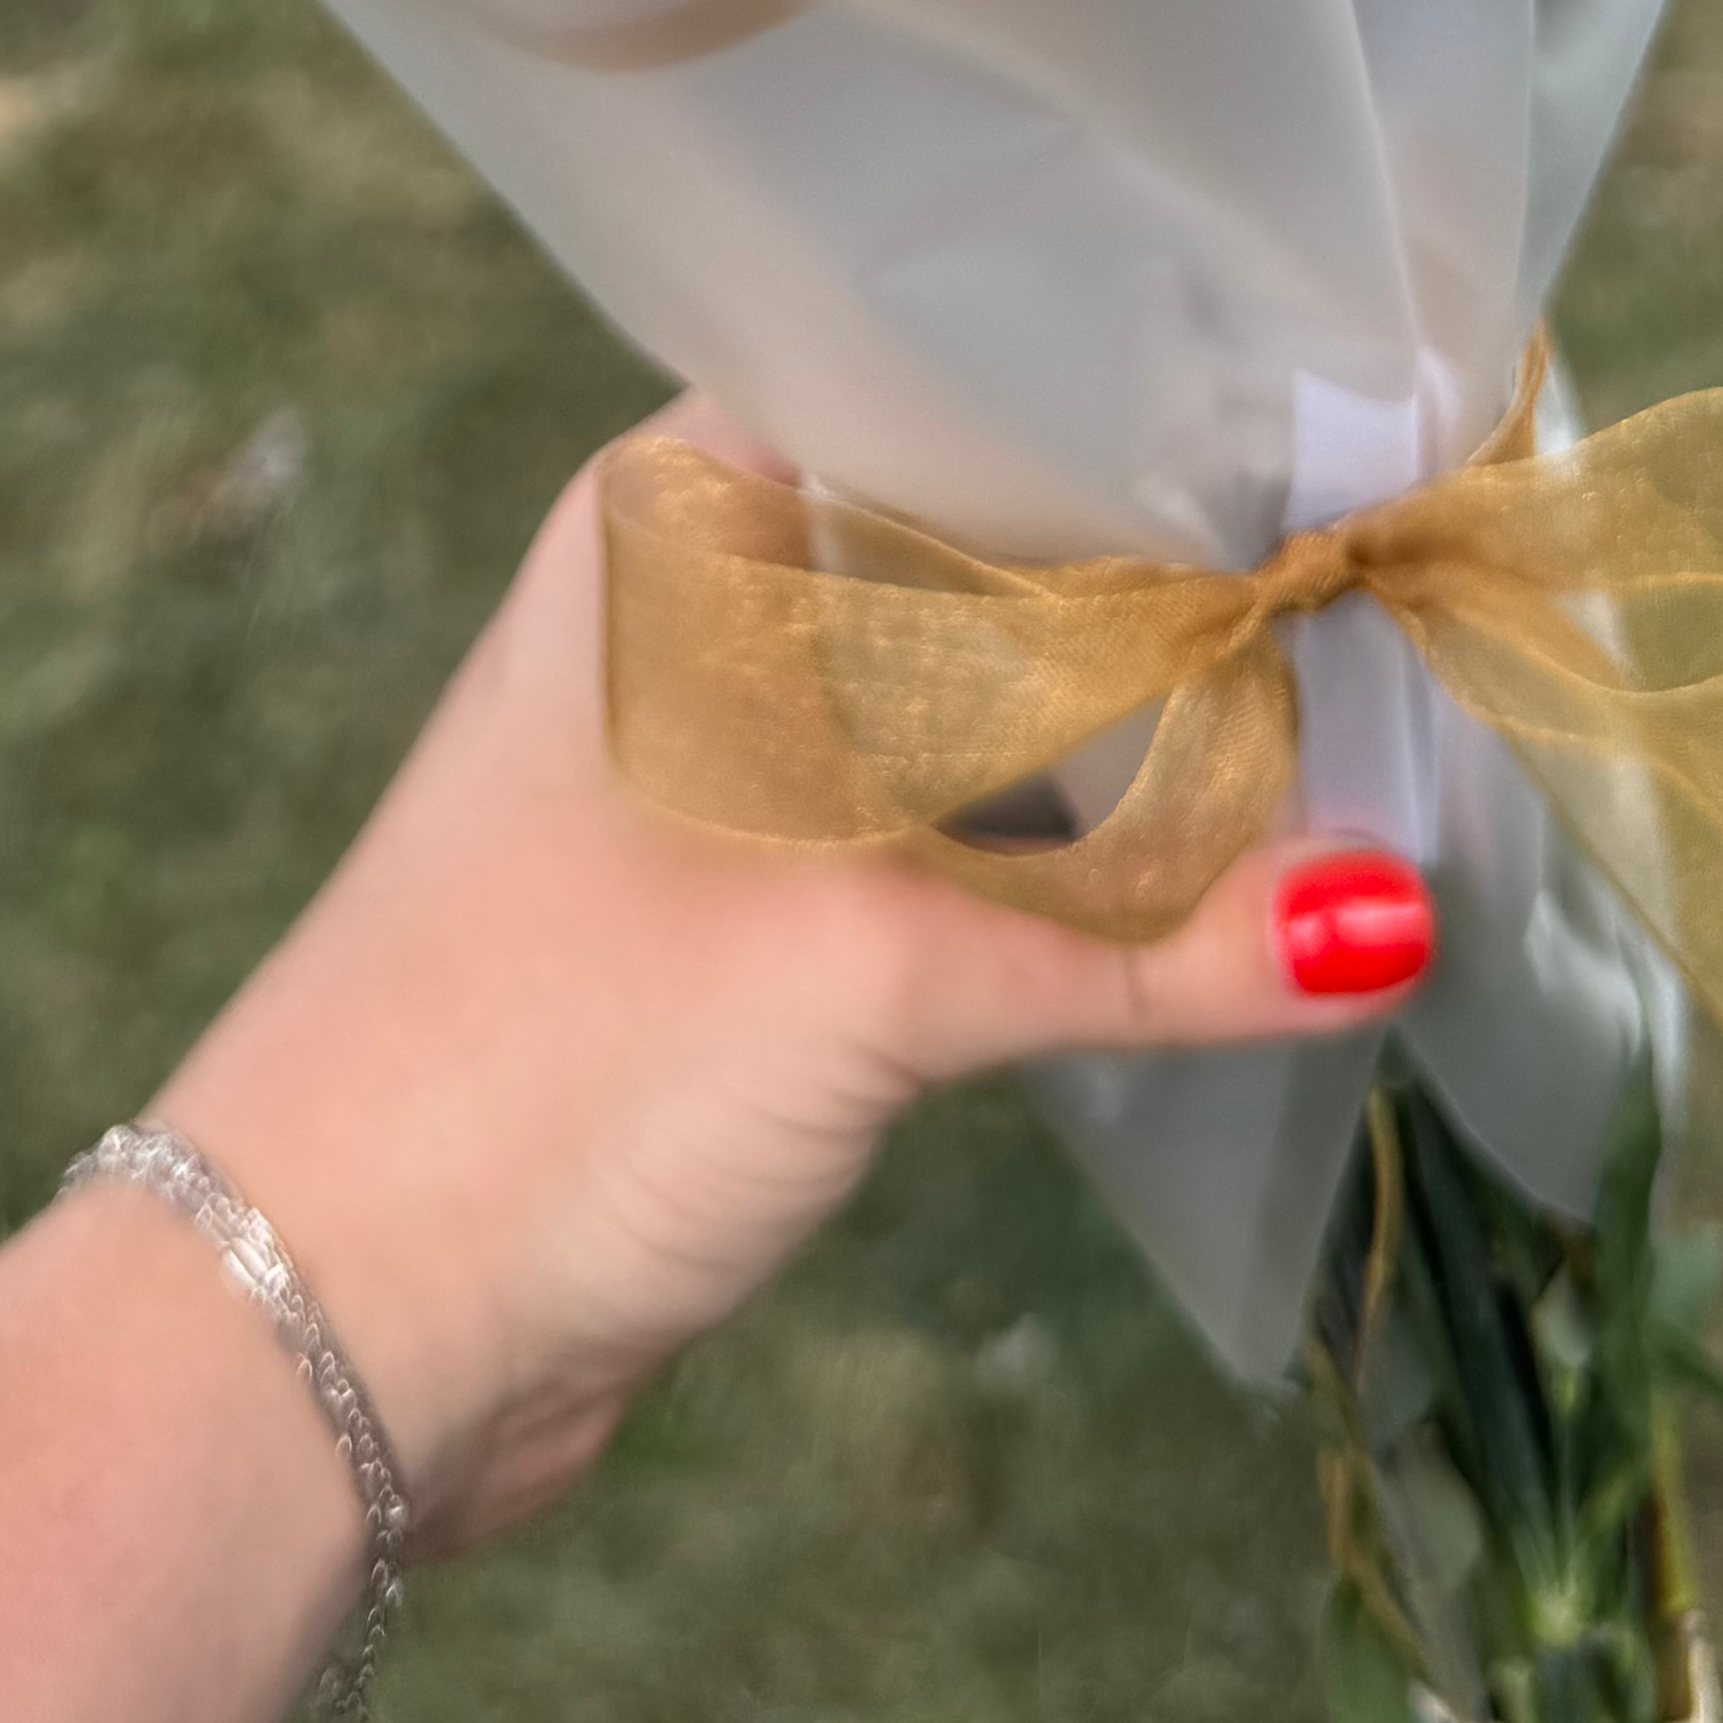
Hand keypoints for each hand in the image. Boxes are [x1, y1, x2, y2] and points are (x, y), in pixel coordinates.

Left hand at [154, 409, 1430, 1553]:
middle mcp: (700, 610)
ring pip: (979, 721)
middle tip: (1402, 581)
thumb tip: (1399, 918)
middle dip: (1176, 599)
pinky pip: (952, 854)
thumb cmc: (552, 1060)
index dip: (1145, 412)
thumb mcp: (874, 974)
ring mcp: (724, 773)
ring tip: (1370, 728)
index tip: (1344, 420)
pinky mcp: (749, 928)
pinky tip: (1238, 884)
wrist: (321, 1330)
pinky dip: (1077, 873)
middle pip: (986, 561)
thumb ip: (1150, 941)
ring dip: (1138, 756)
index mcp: (684, 516)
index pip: (953, 392)